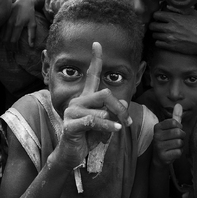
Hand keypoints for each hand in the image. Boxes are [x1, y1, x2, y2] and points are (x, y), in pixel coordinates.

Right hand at [0, 0, 36, 47]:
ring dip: (4, 42)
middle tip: (12, 50)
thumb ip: (32, 35)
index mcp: (18, 25)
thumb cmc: (30, 14)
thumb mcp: (33, 24)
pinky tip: (5, 39)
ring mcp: (5, 21)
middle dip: (8, 46)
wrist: (23, 2)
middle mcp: (10, 23)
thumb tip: (31, 46)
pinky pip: (0, 31)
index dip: (14, 47)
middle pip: (6, 39)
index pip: (13, 40)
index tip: (16, 51)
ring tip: (9, 46)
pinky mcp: (3, 19)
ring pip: (2, 36)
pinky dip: (2, 36)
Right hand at [58, 42, 131, 169]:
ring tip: (113, 130)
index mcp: (86, 98)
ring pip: (101, 109)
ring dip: (112, 122)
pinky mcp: (70, 124)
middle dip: (119, 107)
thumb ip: (113, 111)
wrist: (72, 154)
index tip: (96, 43)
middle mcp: (78, 101)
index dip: (95, 58)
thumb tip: (124, 102)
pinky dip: (106, 126)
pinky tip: (114, 130)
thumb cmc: (88, 137)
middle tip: (127, 121)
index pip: (92, 74)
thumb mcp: (105, 123)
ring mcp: (72, 112)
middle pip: (104, 94)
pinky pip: (93, 121)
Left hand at [150, 7, 196, 55]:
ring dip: (157, 33)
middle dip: (154, 25)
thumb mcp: (192, 13)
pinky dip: (159, 42)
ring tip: (162, 33)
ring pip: (154, 35)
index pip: (156, 15)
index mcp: (174, 18)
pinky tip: (163, 40)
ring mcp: (169, 38)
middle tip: (158, 25)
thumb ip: (178, 9)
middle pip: (152, 26)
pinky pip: (157, 44)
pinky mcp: (170, 46)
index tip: (159, 17)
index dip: (156, 15)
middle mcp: (169, 28)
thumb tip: (167, 6)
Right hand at [152, 118, 184, 166]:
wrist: (159, 158)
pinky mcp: (162, 156)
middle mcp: (156, 136)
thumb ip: (175, 117)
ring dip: (180, 145)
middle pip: (178, 132)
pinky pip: (178, 152)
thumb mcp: (170, 128)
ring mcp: (158, 146)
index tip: (175, 130)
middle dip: (181, 136)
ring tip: (174, 146)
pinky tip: (173, 153)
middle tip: (176, 139)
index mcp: (157, 127)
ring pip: (179, 142)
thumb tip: (179, 104)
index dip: (179, 127)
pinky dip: (179, 153)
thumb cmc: (167, 140)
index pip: (174, 122)